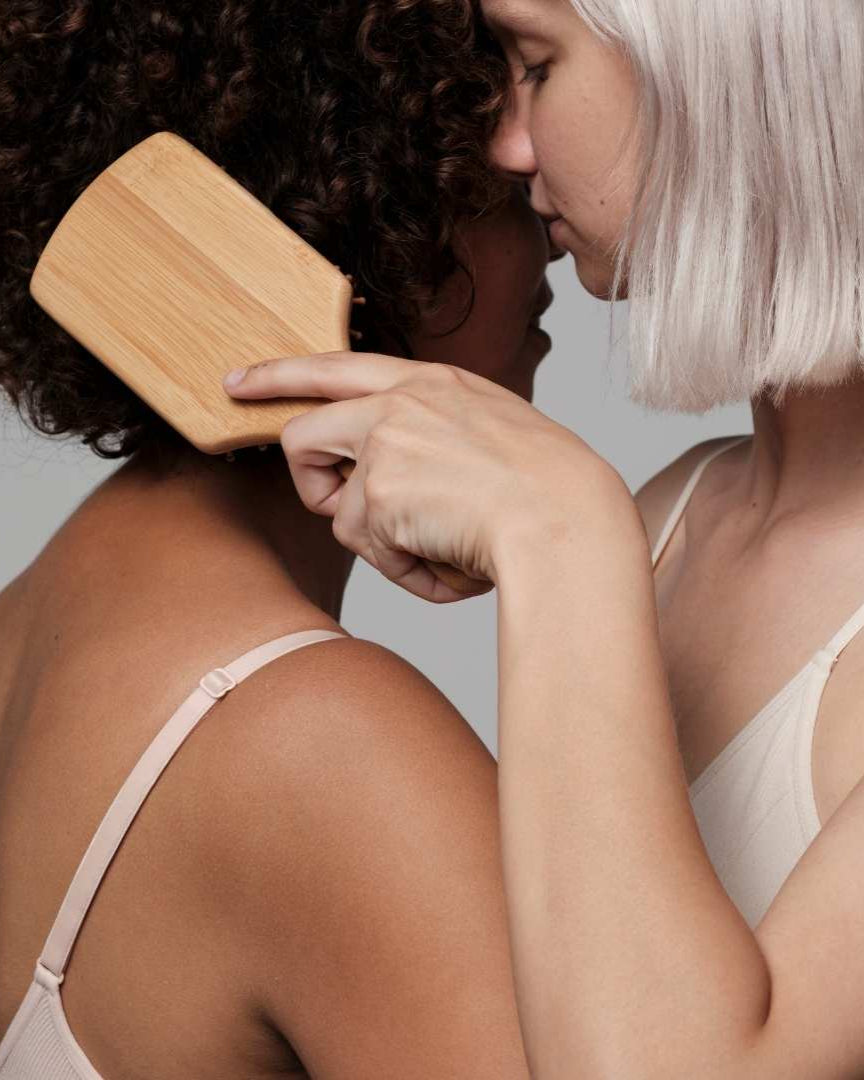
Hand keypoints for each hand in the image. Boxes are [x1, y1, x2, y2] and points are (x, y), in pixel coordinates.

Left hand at [222, 351, 614, 602]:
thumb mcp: (489, 434)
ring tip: (438, 547)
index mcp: (431, 382)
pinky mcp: (380, 489)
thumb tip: (378, 481)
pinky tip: (448, 563)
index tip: (237, 382)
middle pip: (302, 434)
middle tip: (342, 512)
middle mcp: (400, 401)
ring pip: (339, 510)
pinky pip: (366, 548)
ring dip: (381, 543)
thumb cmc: (546, 489)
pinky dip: (404, 570)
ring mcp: (386, 440)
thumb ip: (430, 436)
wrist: (568, 519)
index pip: (336, 365)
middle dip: (312, 485)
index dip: (279, 374)